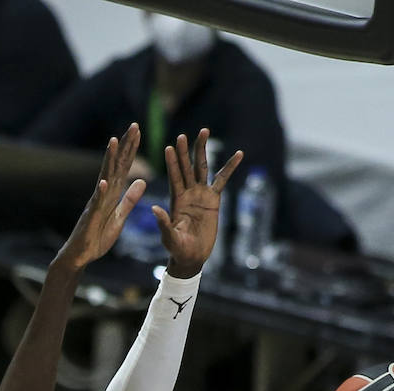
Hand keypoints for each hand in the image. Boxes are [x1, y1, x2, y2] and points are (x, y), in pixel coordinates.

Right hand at [55, 123, 147, 271]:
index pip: (123, 167)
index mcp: (111, 194)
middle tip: (133, 126)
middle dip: (124, 146)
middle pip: (115, 166)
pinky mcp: (90, 218)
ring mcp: (95, 204)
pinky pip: (96, 204)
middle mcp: (102, 194)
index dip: (131, 150)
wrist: (80, 256)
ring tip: (114, 142)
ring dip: (109, 160)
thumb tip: (142, 180)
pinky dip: (100, 193)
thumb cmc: (97, 238)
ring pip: (104, 178)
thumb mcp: (120, 217)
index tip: (137, 131)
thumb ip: (130, 199)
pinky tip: (103, 182)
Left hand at [153, 129, 242, 277]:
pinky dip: (230, 167)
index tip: (169, 147)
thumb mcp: (168, 237)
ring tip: (204, 131)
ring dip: (202, 150)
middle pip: (187, 167)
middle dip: (185, 151)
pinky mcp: (214, 199)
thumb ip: (163, 223)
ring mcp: (201, 194)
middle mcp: (187, 193)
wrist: (192, 257)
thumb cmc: (177, 249)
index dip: (172, 163)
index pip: (174, 177)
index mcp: (175, 200)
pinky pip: (223, 180)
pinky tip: (238, 154)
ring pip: (202, 168)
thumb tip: (154, 209)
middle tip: (183, 134)